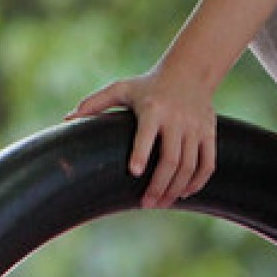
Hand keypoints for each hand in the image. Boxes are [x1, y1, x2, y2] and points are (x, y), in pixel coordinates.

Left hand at [69, 66, 217, 208]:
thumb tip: (67, 120)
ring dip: (175, 189)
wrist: (190, 71)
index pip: (147, 133)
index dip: (141, 153)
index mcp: (153, 108)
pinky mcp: (209, 132)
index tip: (133, 172)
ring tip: (161, 203)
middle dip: (159, 186)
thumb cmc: (149, 85)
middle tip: (147, 204)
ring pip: (189, 166)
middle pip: (171, 159)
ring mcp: (195, 127)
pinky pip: (207, 164)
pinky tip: (184, 193)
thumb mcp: (123, 88)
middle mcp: (177, 118)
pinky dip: (197, 183)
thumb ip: (95, 103)